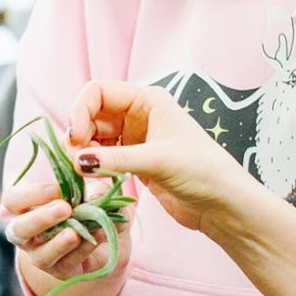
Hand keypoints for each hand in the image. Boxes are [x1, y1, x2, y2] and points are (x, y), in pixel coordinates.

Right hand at [1, 180, 128, 284]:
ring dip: (58, 244)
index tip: (58, 189)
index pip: (13, 200)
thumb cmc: (88, 205)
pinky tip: (99, 235)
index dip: (31, 194)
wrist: (105, 235)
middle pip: (18, 230)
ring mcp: (41, 256)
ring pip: (41, 256)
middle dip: (40, 219)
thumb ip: (94, 189)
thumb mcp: (93, 191)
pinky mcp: (61, 271)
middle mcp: (26, 234)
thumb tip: (96, 194)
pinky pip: (68, 264)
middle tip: (64, 208)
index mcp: (24, 209)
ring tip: (74, 233)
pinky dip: (84, 250)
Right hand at [64, 81, 258, 235]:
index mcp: (148, 100)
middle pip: (92, 114)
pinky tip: (92, 179)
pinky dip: (93, 165)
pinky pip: (103, 156)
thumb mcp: (158, 161)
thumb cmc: (202, 172)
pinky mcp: (134, 161)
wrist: (222, 204)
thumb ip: (116, 158)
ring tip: (80, 173)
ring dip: (83, 152)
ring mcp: (135, 139)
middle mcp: (139, 115)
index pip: (98, 91)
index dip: (80, 110)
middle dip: (79, 134)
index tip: (75, 138)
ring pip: (95, 137)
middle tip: (73, 161)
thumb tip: (76, 161)